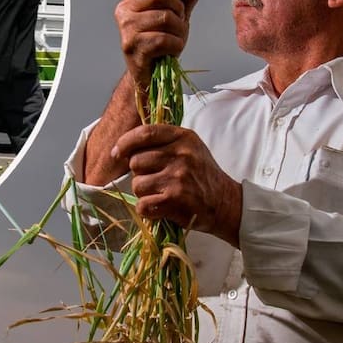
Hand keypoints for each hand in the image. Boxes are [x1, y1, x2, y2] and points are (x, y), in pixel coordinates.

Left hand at [112, 124, 241, 245]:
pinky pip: (143, 204)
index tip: (117, 153)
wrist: (225, 203)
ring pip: (137, 185)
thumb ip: (164, 141)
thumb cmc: (202, 175)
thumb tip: (126, 145)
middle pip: (136, 161)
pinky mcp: (175, 200)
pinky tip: (160, 207)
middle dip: (139, 173)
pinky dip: (147, 209)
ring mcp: (178, 177)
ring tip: (160, 193)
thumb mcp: (190, 148)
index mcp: (183, 137)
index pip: (145, 133)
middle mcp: (181, 155)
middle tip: (154, 179)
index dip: (125, 143)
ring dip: (143, 193)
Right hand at [115, 0, 200, 88]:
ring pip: (164, 17)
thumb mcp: (177, 15)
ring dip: (179, 29)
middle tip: (180, 21)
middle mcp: (124, 9)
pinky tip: (173, 49)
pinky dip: (176, 45)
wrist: (151, 74)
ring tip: (177, 37)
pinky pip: (163, 39)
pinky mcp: (132, 48)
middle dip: (178, 7)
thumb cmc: (161, 42)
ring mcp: (126, 29)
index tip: (176, 1)